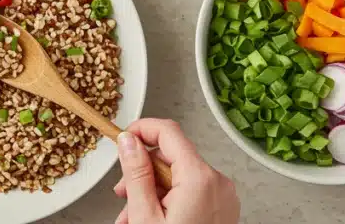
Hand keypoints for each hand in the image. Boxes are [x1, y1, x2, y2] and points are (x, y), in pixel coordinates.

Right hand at [113, 119, 239, 223]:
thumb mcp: (145, 216)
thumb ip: (136, 174)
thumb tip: (129, 142)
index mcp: (199, 178)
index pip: (168, 132)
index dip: (141, 130)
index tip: (122, 139)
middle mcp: (217, 182)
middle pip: (171, 157)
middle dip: (142, 172)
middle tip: (122, 194)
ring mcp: (223, 197)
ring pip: (178, 177)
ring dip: (152, 191)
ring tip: (134, 218)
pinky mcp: (223, 209)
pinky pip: (191, 192)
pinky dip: (169, 201)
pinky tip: (153, 220)